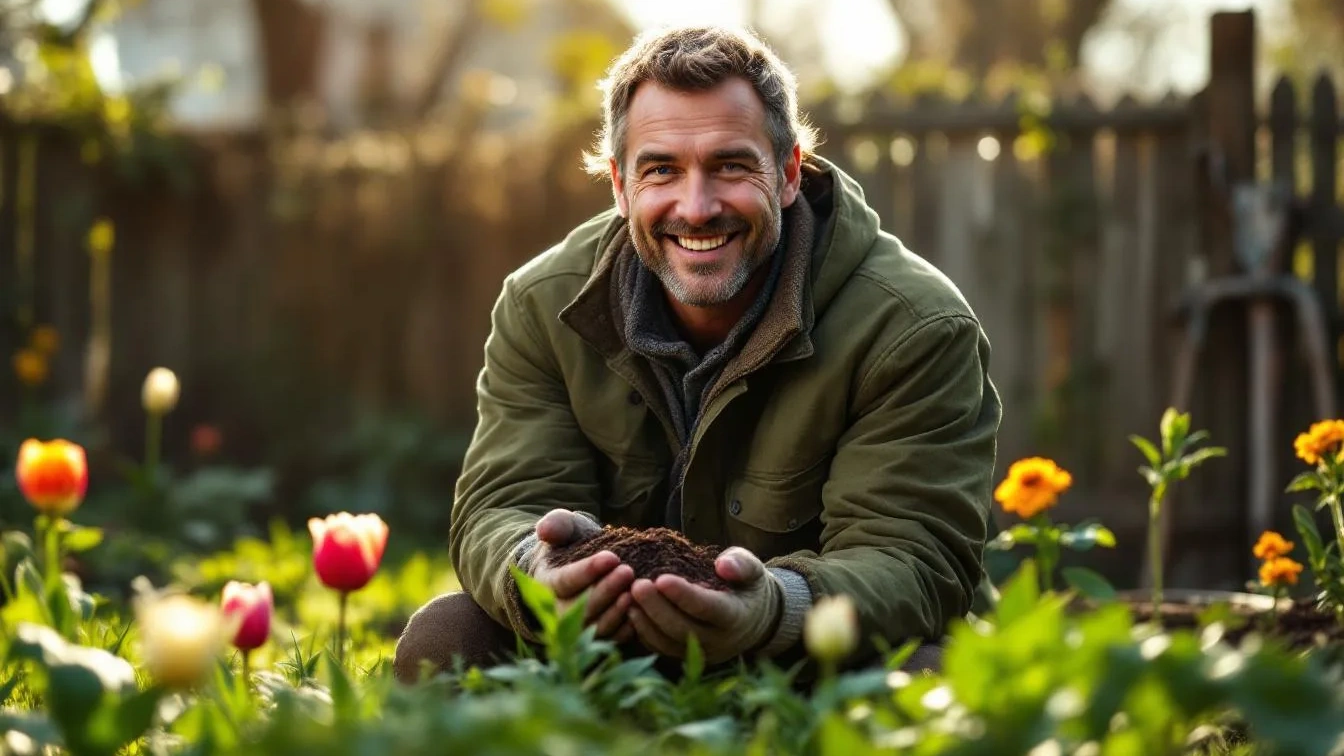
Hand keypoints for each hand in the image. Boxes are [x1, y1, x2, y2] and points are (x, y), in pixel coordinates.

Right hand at [528, 509, 634, 641]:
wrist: (582, 564)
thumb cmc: (573, 542)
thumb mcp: (565, 527)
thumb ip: (557, 524)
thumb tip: (545, 530)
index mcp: (546, 583)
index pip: (564, 581)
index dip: (587, 571)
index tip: (611, 557)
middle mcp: (558, 611)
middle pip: (580, 608)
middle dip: (605, 591)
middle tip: (628, 571)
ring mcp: (578, 627)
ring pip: (595, 627)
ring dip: (616, 611)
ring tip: (634, 592)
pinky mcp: (599, 637)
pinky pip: (611, 639)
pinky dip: (625, 629)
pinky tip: (640, 611)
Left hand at [627, 546, 780, 664]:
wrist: (753, 620)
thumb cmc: (747, 586)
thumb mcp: (753, 570)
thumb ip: (740, 564)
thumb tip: (723, 565)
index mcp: (736, 616)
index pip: (707, 608)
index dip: (684, 595)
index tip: (662, 579)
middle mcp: (719, 641)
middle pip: (683, 629)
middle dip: (657, 608)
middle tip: (636, 585)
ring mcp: (701, 653)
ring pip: (668, 643)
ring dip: (646, 622)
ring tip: (628, 598)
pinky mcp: (686, 657)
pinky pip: (662, 649)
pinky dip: (644, 633)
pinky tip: (630, 612)